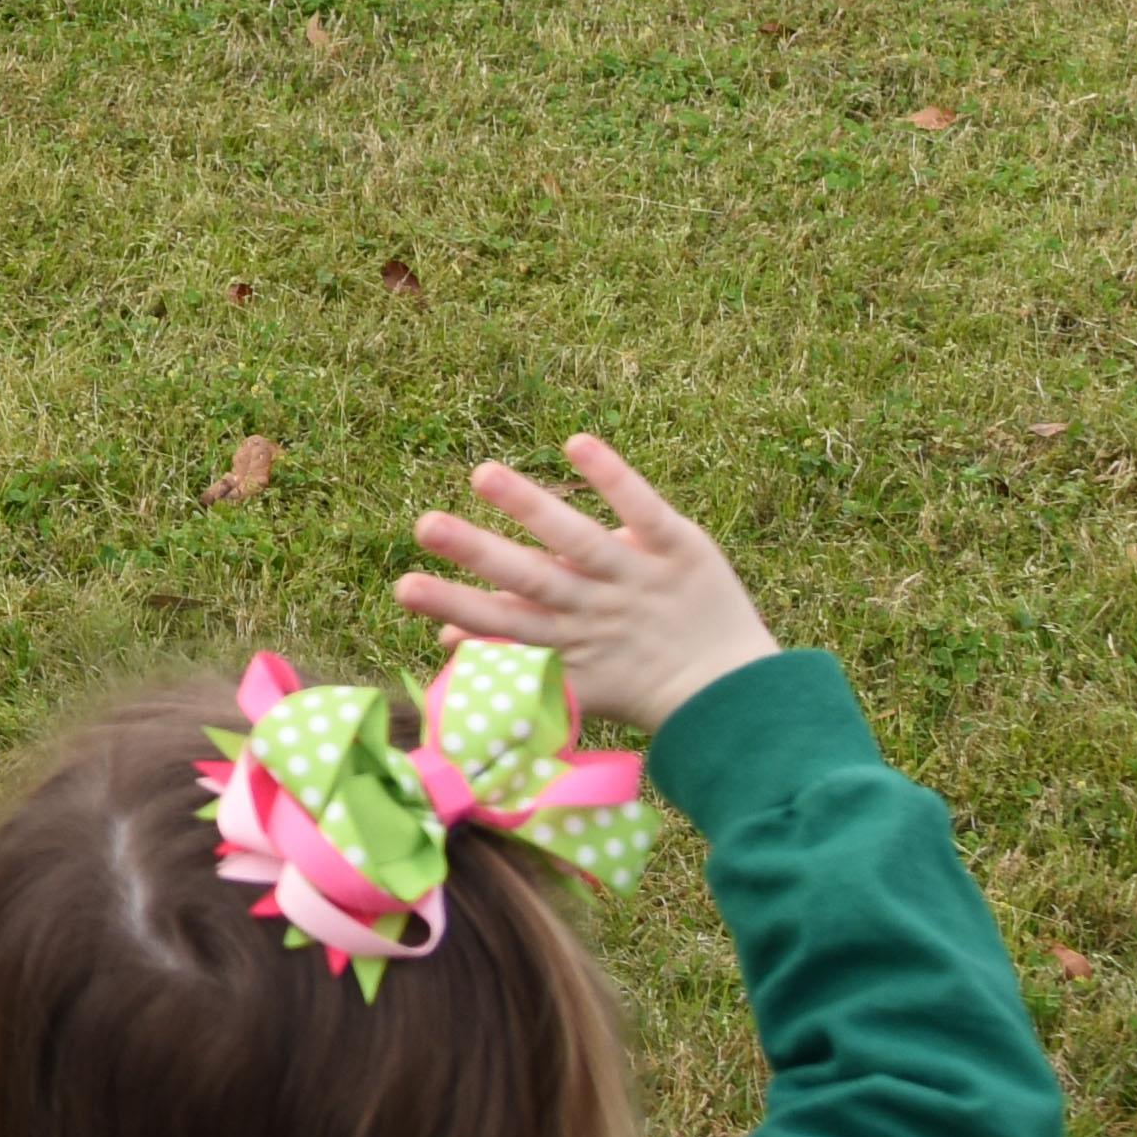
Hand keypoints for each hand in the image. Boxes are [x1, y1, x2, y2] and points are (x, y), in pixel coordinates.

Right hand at [396, 434, 781, 735]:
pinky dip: (614, 478)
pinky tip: (576, 442)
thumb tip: (446, 638)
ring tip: (483, 473)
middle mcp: (595, 608)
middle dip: (477, 551)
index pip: (501, 622)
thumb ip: (513, 658)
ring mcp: (637, 579)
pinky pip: (644, 511)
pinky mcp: (679, 550)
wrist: (734, 693)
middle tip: (426, 524)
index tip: (402, 587)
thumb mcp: (577, 680)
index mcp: (566, 642)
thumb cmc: (640, 681)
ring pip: (578, 541)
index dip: (454, 606)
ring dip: (531, 506)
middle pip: (531, 579)